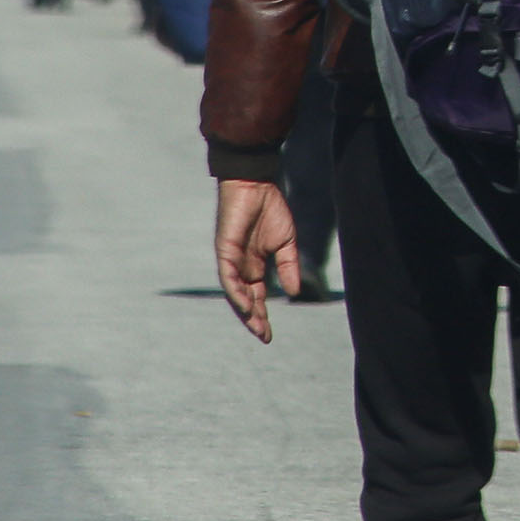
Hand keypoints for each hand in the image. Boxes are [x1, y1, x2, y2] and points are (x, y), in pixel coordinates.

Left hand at [214, 178, 298, 343]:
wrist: (256, 184)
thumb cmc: (270, 208)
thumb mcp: (286, 243)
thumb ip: (289, 267)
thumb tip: (294, 293)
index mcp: (254, 266)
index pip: (256, 297)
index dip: (262, 315)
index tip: (269, 335)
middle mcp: (240, 266)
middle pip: (244, 300)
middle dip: (253, 319)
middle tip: (263, 337)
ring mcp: (231, 259)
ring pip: (234, 292)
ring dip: (244, 311)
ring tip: (256, 326)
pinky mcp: (225, 250)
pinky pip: (228, 276)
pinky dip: (236, 292)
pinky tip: (245, 305)